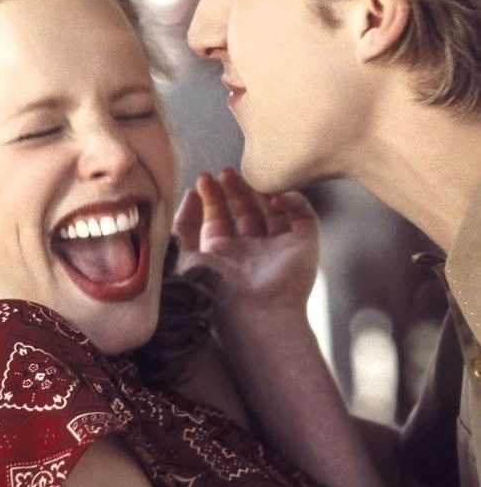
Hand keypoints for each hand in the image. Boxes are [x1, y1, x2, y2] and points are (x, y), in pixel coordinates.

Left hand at [173, 167, 318, 317]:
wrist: (251, 314)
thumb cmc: (212, 291)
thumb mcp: (183, 255)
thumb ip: (182, 225)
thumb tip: (191, 194)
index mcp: (222, 258)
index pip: (218, 221)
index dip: (211, 198)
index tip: (203, 180)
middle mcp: (251, 254)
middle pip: (244, 212)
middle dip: (234, 190)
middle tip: (224, 172)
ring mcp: (278, 250)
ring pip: (272, 210)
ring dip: (259, 190)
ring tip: (244, 174)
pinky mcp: (304, 246)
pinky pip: (303, 215)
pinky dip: (292, 200)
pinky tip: (274, 197)